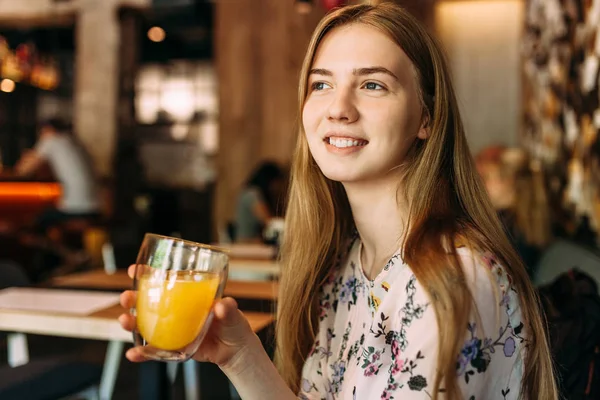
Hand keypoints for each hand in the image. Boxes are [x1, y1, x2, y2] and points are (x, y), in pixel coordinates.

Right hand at [118, 265, 258, 368]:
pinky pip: (154, 351)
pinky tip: (133, 354)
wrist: (235, 350)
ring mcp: (171, 330)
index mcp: (186, 297)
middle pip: (147, 302)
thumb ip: (227, 308)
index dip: (147, 275)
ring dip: (131, 322)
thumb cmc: (233, 324)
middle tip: (126, 297)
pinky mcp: (172, 348)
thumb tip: (221, 305)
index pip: (164, 282)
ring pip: (144, 325)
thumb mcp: (232, 313)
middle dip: (131, 298)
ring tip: (125, 321)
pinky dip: (142, 353)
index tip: (136, 269)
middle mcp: (175, 311)